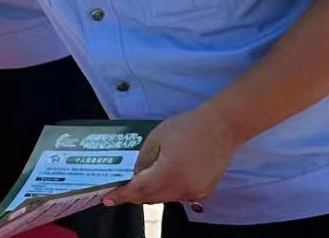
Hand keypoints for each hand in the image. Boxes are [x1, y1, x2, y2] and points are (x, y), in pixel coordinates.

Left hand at [104, 105, 244, 208]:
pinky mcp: (204, 191)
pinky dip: (167, 191)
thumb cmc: (187, 127)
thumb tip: (136, 177)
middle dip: (134, 195)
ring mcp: (195, 192)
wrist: (221, 127)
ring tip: (138, 183)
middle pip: (152, 198)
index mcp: (169, 173)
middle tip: (119, 191)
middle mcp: (183, 188)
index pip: (140, 189)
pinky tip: (161, 180)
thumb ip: (143, 161)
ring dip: (150, 193)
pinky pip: (179, 196)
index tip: (107, 199)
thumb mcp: (156, 138)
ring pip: (165, 198)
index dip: (122, 195)